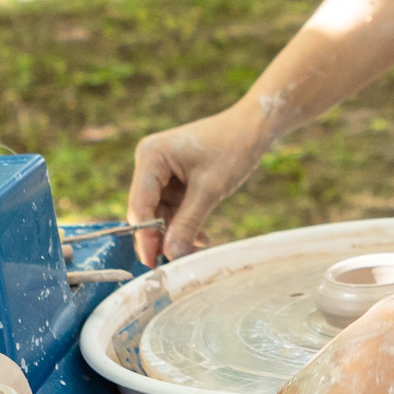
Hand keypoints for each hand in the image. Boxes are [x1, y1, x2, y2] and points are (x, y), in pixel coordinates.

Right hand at [125, 105, 269, 265]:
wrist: (253, 127)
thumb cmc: (232, 149)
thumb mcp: (209, 190)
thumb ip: (187, 223)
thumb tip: (171, 255)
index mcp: (151, 157)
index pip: (139, 205)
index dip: (145, 238)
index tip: (152, 265)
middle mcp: (150, 162)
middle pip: (146, 210)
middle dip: (161, 237)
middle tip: (176, 263)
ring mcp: (161, 170)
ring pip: (160, 212)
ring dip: (176, 233)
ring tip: (195, 251)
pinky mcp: (174, 178)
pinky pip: (173, 207)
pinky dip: (184, 223)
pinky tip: (201, 238)